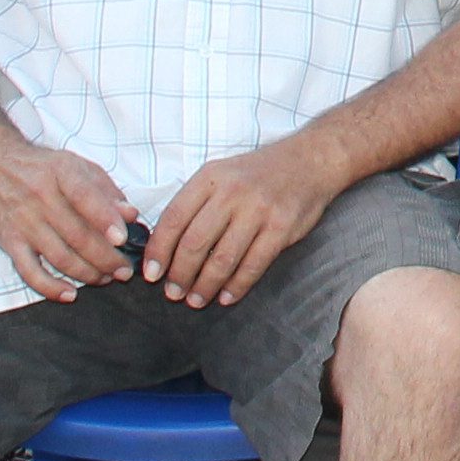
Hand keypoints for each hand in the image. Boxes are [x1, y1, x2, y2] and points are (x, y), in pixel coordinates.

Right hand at [0, 141, 145, 301]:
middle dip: (106, 258)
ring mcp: (24, 222)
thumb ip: (106, 190)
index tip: (123, 239)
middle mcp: (40, 198)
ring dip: (87, 273)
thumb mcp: (76, 166)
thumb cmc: (43, 168)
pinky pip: (29, 271)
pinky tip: (70, 294)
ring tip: (106, 279)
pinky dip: (49, 287)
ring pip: (59, 256)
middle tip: (125, 271)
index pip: (84, 196)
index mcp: (61, 173)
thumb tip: (131, 215)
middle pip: (77, 235)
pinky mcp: (10, 242)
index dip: (105, 218)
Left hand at [144, 139, 340, 304]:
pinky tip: (226, 297)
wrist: (308, 161)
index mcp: (210, 178)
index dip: (159, 250)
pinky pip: (253, 264)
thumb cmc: (257, 173)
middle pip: (195, 242)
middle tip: (173, 293)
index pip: (174, 218)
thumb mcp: (220, 174)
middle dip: (180, 274)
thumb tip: (164, 245)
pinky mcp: (281, 228)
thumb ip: (195, 203)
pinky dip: (237, 285)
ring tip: (196, 300)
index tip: (151, 274)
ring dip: (205, 285)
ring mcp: (258, 210)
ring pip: (223, 258)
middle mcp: (232, 192)